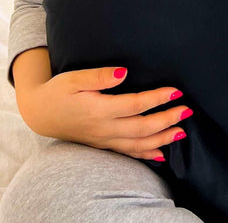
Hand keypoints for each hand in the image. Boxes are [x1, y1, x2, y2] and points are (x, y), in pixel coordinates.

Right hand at [18, 65, 193, 161]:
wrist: (40, 113)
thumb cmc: (58, 91)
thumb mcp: (74, 78)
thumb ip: (99, 76)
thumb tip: (124, 72)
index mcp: (98, 110)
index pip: (135, 105)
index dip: (157, 98)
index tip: (176, 91)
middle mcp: (103, 129)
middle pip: (141, 128)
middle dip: (167, 120)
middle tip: (187, 111)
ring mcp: (103, 140)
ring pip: (137, 144)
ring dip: (161, 139)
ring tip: (182, 132)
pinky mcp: (103, 144)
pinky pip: (127, 153)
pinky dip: (146, 155)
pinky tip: (161, 155)